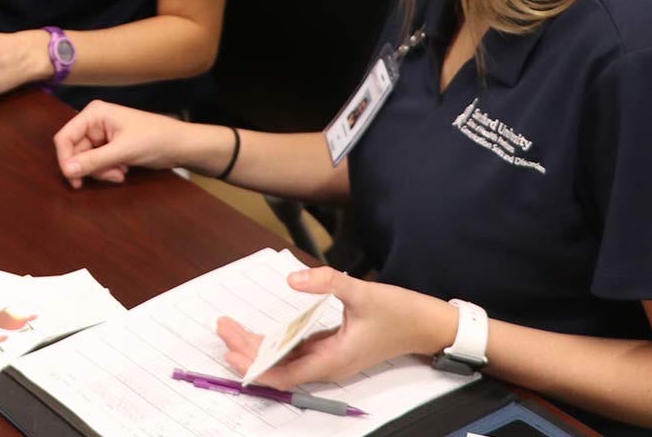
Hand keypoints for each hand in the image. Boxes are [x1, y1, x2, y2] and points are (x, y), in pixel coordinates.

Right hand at [53, 100, 201, 187]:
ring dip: (101, 172)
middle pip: (75, 151)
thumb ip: (93, 161)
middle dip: (92, 167)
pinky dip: (107, 171)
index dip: (66, 159)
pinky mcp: (108, 146)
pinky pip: (97, 163)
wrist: (180, 145)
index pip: (64, 137)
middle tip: (112, 175)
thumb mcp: (123, 152)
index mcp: (94, 113)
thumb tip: (67, 171)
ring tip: (121, 173)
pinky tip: (123, 171)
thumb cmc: (156, 139)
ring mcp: (101, 134)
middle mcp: (94, 122)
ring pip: (86, 160)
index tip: (74, 180)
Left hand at [218, 267, 456, 389]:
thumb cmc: (402, 315)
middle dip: (247, 350)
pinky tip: (259, 331)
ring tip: (231, 328)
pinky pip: (296, 349)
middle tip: (223, 329)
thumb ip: (327, 282)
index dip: (255, 366)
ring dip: (258, 346)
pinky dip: (275, 341)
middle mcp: (328, 364)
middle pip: (278, 366)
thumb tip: (293, 278)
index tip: (232, 351)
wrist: (428, 325)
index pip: (284, 373)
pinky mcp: (332, 346)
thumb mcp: (364, 293)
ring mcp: (329, 356)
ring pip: (285, 358)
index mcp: (333, 360)